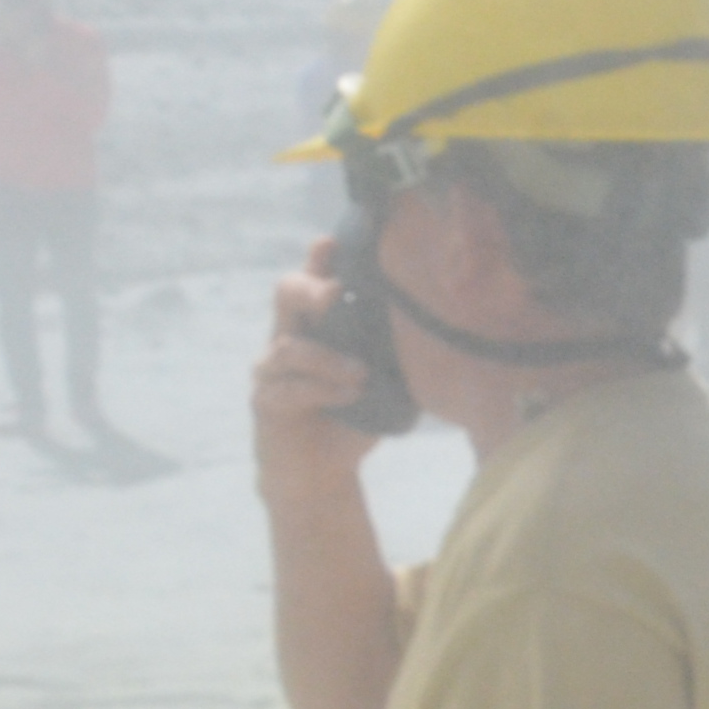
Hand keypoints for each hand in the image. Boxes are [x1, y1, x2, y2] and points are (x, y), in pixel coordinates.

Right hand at [252, 249, 382, 493]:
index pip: (315, 277)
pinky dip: (321, 390)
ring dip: (327, 359)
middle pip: (286, 292)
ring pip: (287, 347)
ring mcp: (271, 368)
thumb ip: (397, 351)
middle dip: (310, 287)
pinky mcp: (265, 401)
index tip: (333, 240)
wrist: (321, 468)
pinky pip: (288, 389)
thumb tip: (442, 328)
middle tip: (334, 294)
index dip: (320, 257)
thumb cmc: (356, 414)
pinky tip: (349, 394)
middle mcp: (290, 335)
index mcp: (319, 323)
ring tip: (361, 375)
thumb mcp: (385, 378)